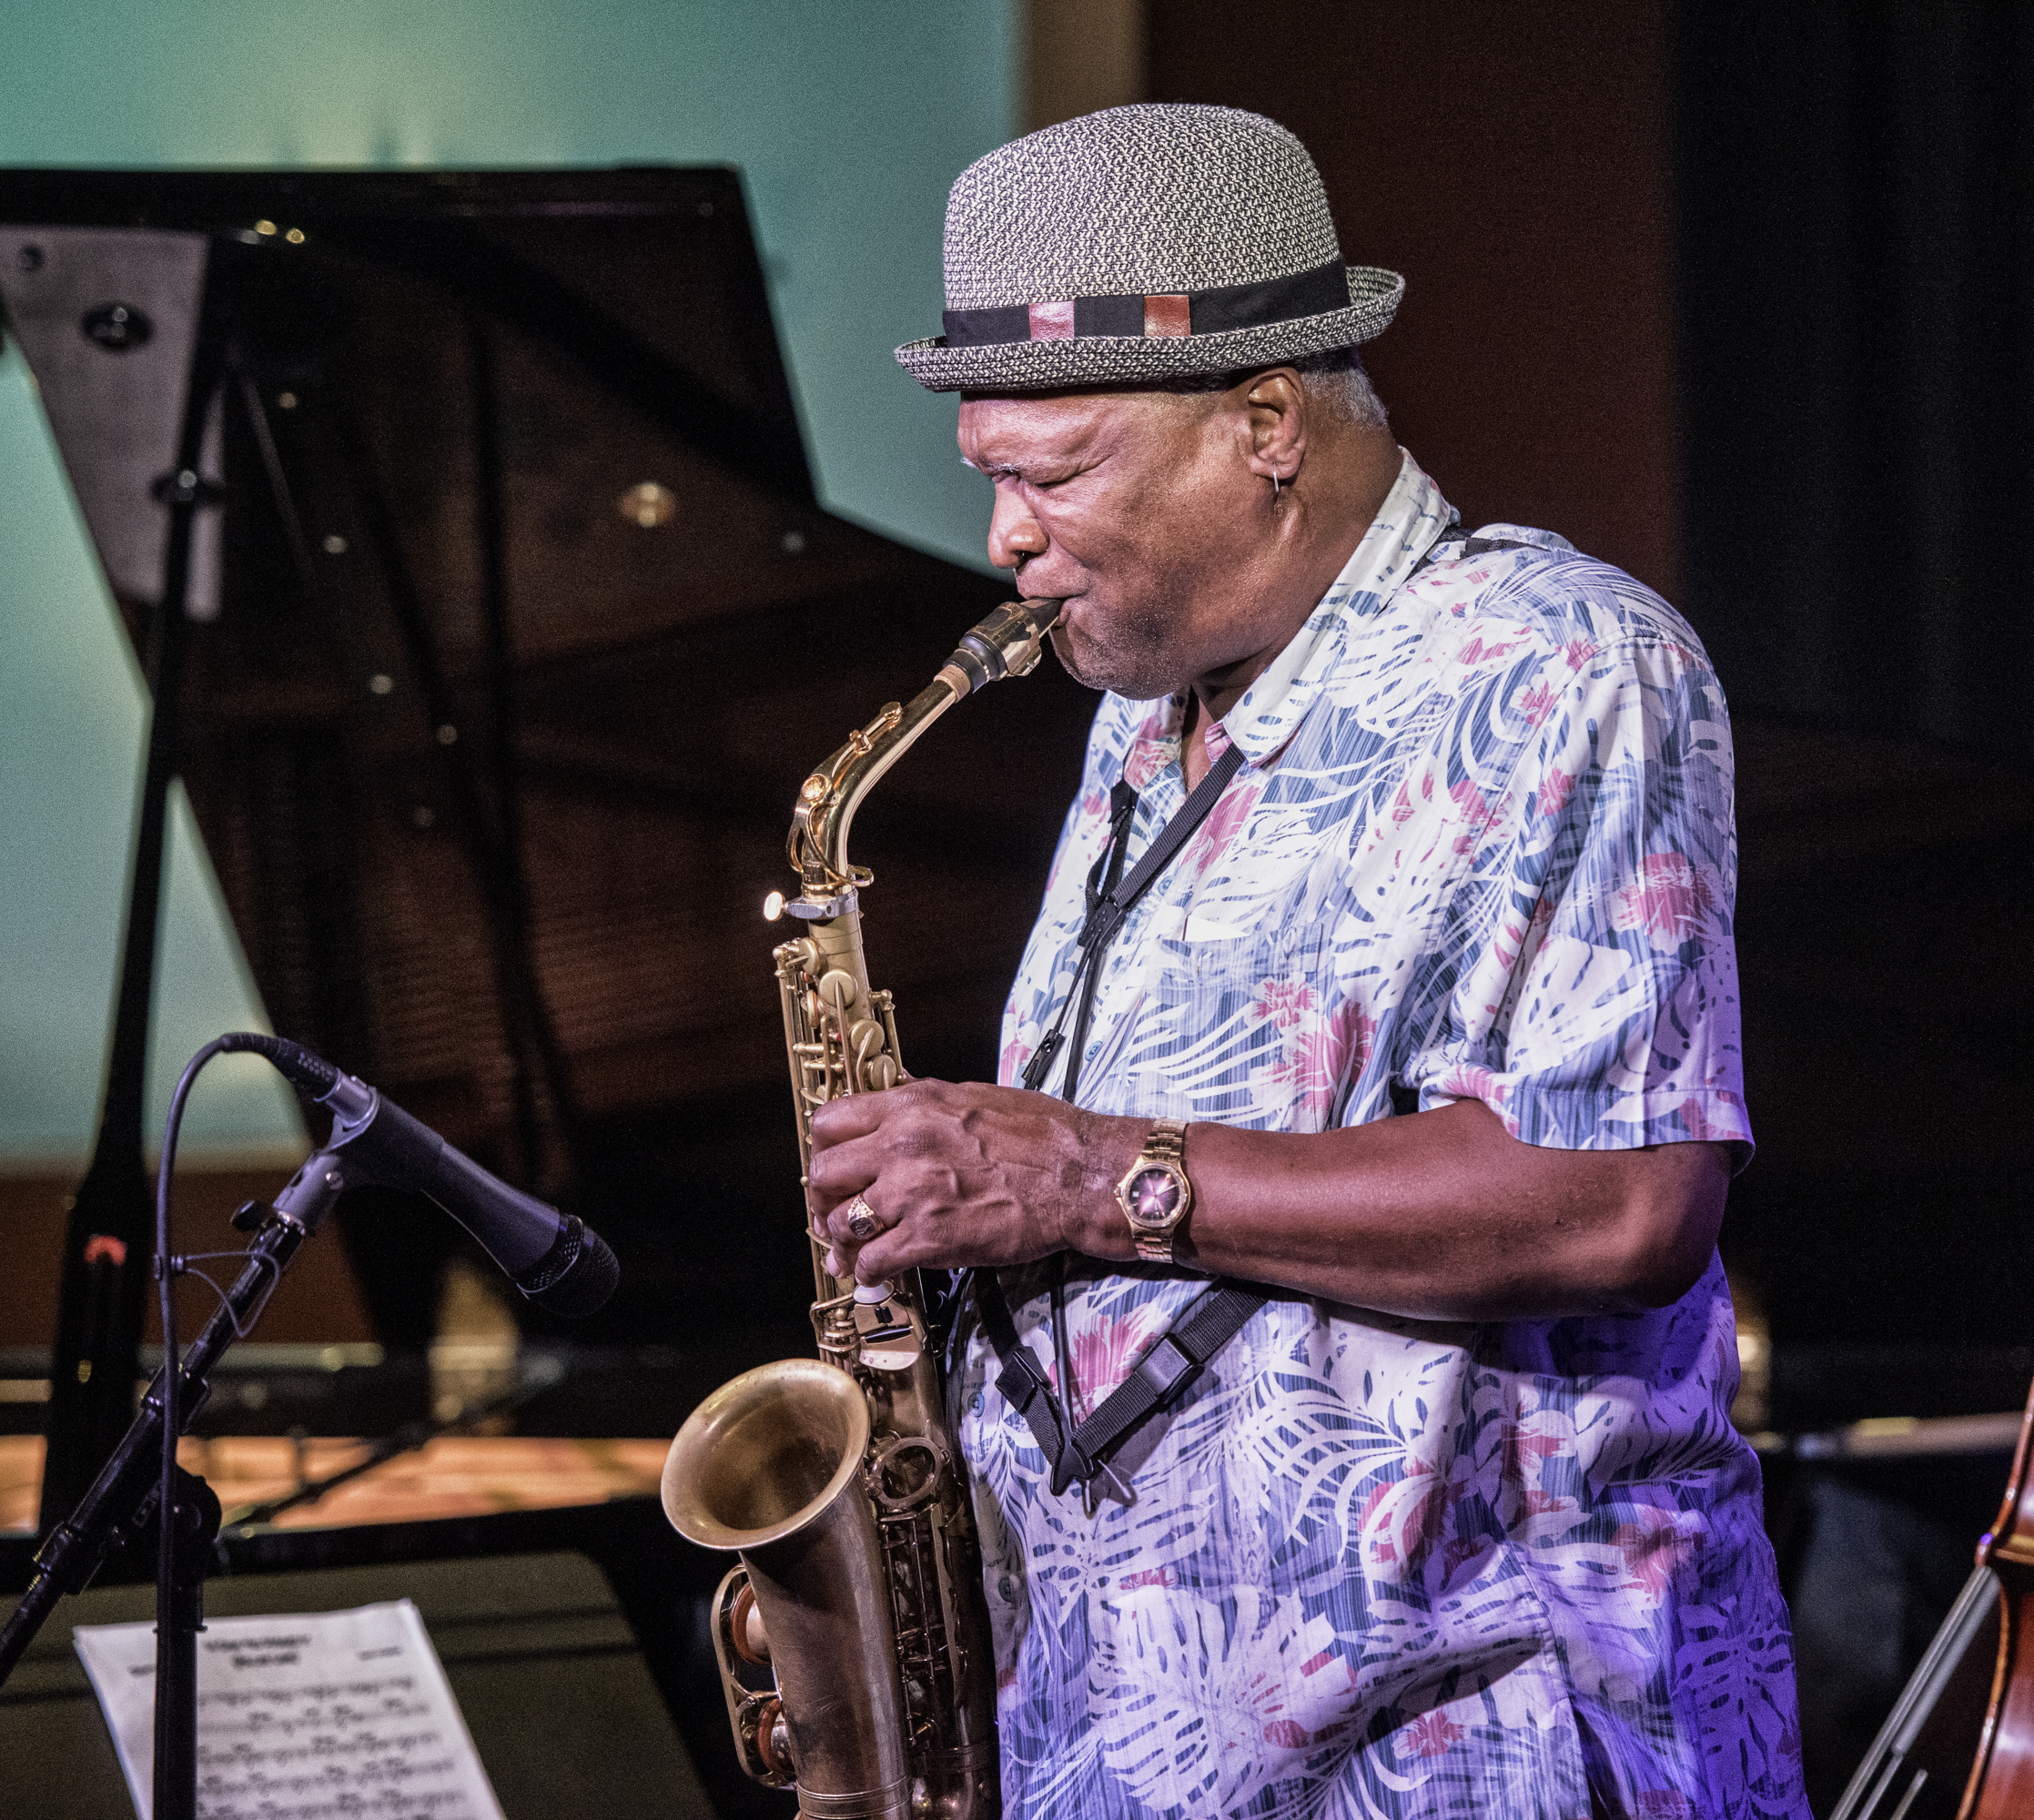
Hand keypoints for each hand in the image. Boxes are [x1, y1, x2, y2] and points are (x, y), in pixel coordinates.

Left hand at [807, 1079, 1139, 1282]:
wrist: (1080, 1176)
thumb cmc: (1040, 1136)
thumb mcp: (972, 1096)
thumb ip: (924, 1101)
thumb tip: (897, 1098)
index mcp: (911, 1106)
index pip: (829, 1122)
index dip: (823, 1149)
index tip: (833, 1167)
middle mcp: (902, 1145)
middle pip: (822, 1175)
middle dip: (823, 1198)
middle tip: (834, 1212)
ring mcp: (913, 1193)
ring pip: (841, 1223)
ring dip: (844, 1240)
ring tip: (854, 1248)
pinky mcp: (931, 1239)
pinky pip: (873, 1262)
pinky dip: (869, 1272)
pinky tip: (878, 1272)